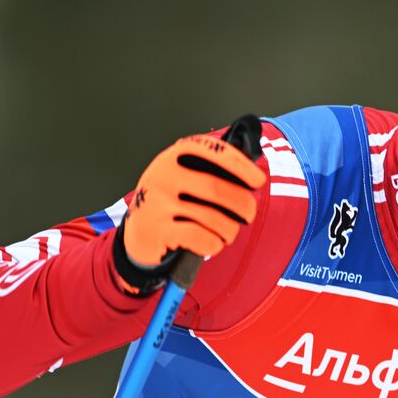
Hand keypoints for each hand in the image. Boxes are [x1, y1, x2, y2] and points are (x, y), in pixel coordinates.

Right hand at [113, 131, 265, 292]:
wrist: (138, 236)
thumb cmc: (171, 206)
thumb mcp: (183, 180)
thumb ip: (209, 172)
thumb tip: (253, 175)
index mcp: (172, 157)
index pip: (211, 152)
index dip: (240, 165)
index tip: (259, 180)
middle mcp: (161, 175)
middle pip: (217, 189)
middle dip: (243, 205)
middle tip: (249, 215)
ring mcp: (156, 202)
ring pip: (212, 217)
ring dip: (229, 230)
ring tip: (228, 234)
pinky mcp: (155, 229)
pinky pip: (201, 237)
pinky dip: (213, 244)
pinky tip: (212, 245)